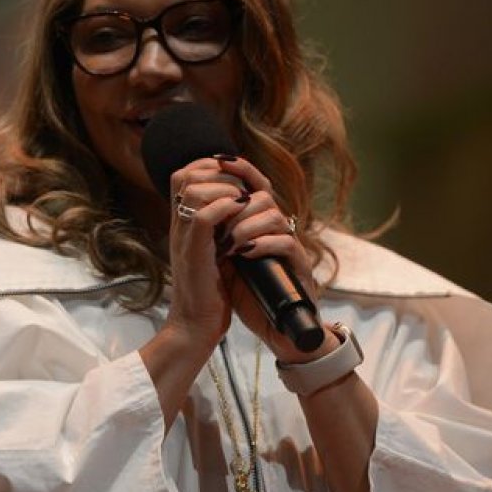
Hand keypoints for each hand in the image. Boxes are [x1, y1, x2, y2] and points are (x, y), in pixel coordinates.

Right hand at [165, 155, 253, 346]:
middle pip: (184, 176)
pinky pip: (203, 218)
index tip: (232, 172)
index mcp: (182, 224)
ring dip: (223, 188)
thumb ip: (218, 229)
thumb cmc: (209, 294)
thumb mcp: (212, 252)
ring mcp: (183, 239)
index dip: (206, 165)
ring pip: (192, 191)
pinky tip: (240, 214)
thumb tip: (238, 207)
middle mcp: (178, 227)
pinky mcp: (194, 255)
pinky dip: (224, 209)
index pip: (182, 176)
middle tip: (240, 185)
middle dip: (217, 171)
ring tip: (241, 200)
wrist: (195, 326)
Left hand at [209, 157, 332, 361]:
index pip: (254, 184)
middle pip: (264, 196)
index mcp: (259, 224)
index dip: (241, 168)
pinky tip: (244, 254)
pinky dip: (262, 245)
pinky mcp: (299, 267)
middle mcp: (277, 230)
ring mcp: (290, 247)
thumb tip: (192, 202)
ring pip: (274, 216)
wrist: (273, 331)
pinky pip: (286, 243)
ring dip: (246, 227)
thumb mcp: (224, 258)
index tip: (219, 160)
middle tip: (219, 223)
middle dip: (238, 205)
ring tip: (228, 245)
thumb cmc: (248, 295)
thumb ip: (215, 230)